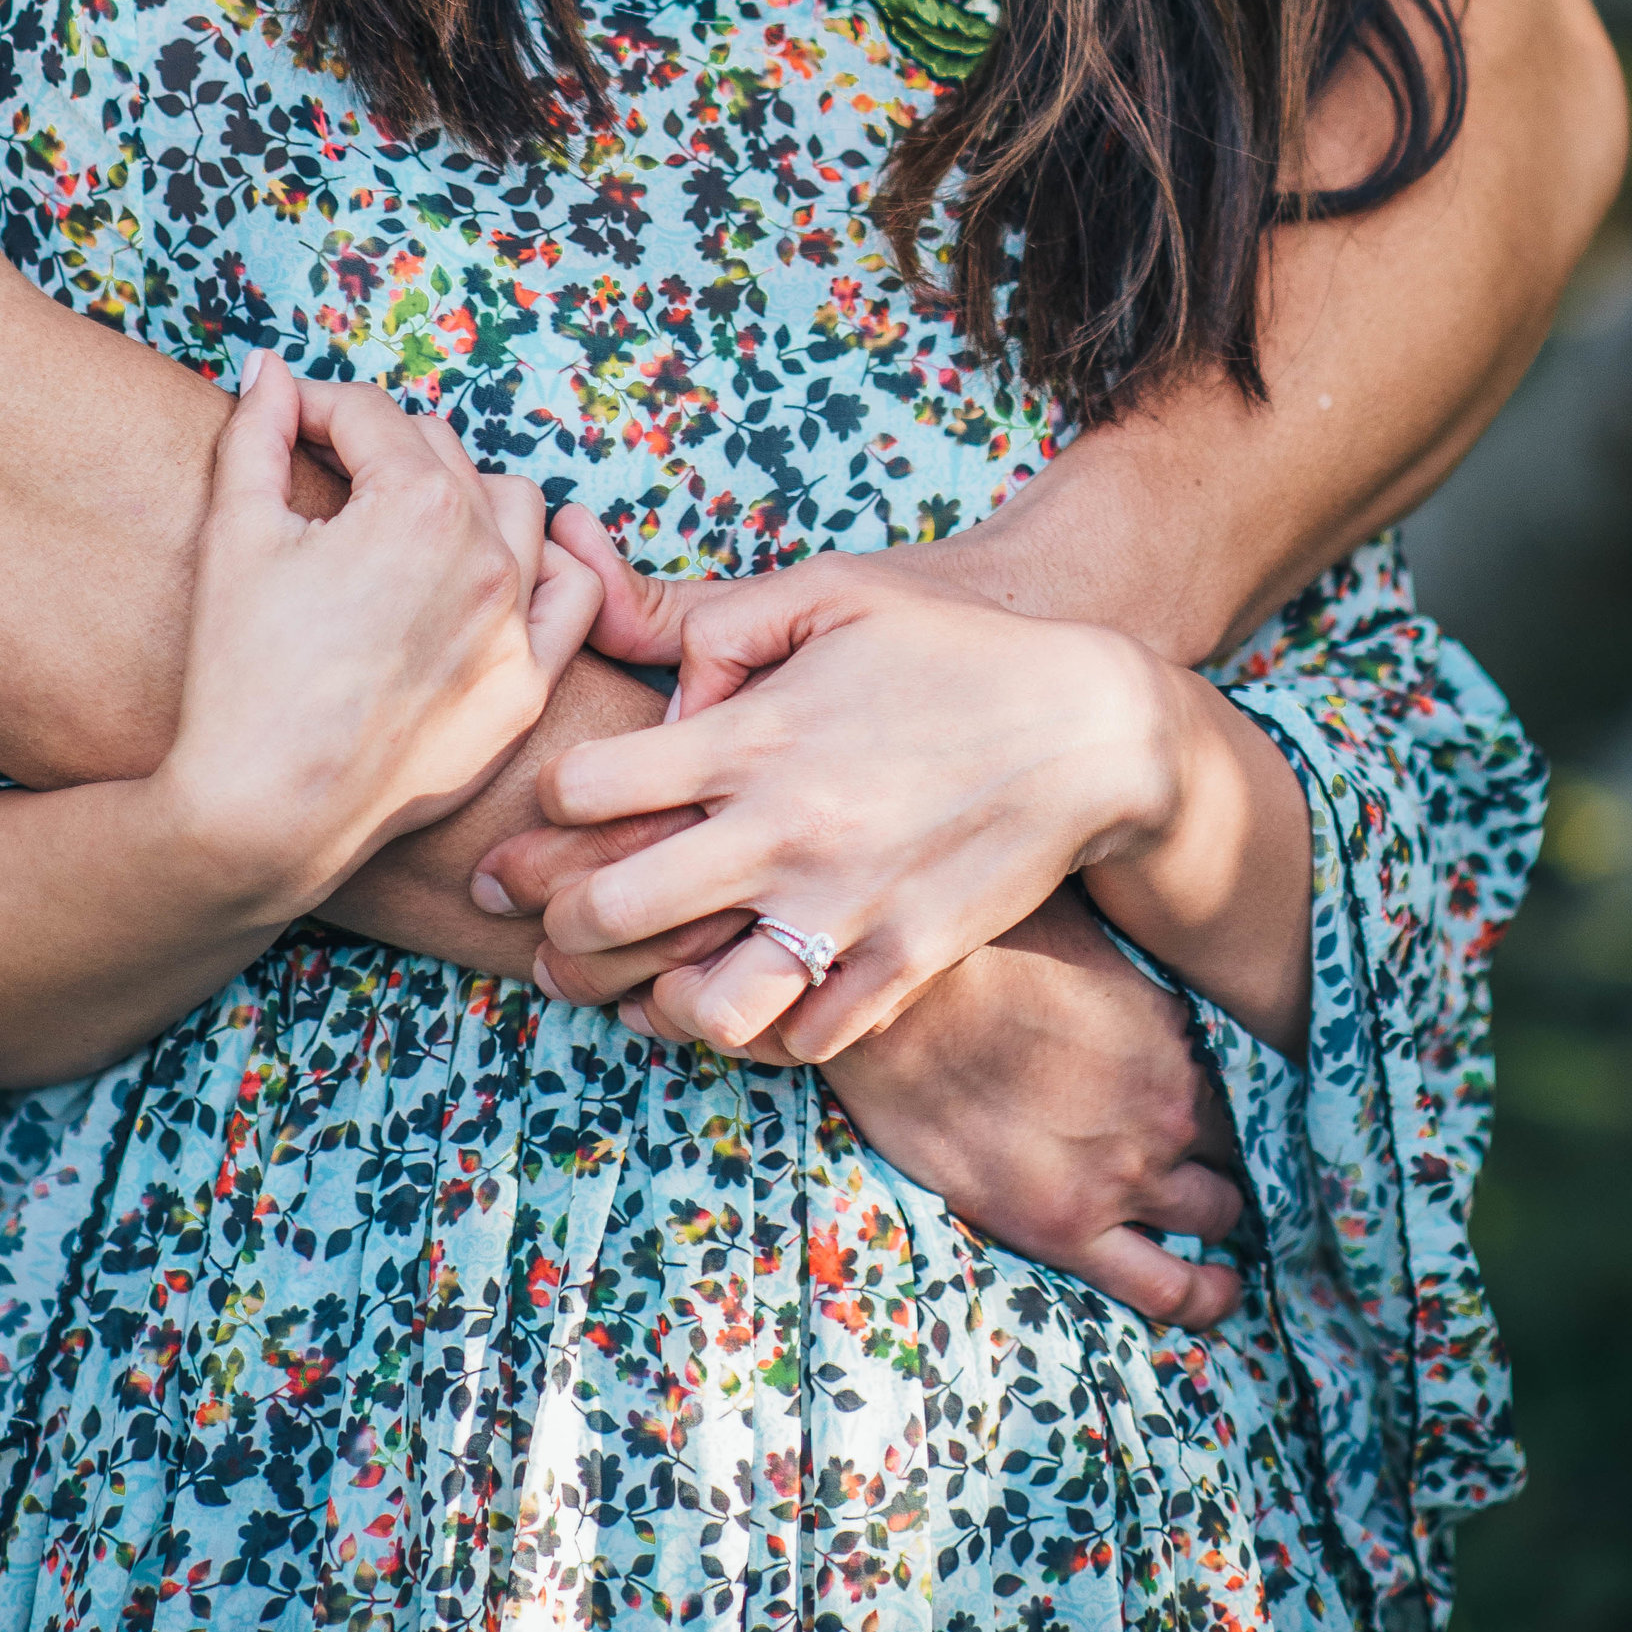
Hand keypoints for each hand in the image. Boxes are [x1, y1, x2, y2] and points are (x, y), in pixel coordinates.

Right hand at [170, 354, 601, 906]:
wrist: (266, 812)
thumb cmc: (242, 673)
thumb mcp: (236, 533)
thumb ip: (257, 434)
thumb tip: (267, 370)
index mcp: (416, 503)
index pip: (369, 414)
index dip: (312, 408)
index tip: (279, 422)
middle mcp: (486, 552)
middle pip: (438, 451)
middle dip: (379, 447)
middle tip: (323, 474)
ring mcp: (515, 623)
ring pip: (515, 508)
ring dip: (463, 494)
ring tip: (402, 519)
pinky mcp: (526, 686)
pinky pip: (572, 597)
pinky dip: (542, 569)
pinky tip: (493, 569)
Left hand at [519, 521, 1175, 1059]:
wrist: (1091, 729)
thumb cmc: (951, 646)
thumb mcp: (832, 592)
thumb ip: (716, 620)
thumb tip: (644, 673)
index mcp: (757, 737)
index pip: (587, 788)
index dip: (545, 801)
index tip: (547, 808)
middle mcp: (789, 834)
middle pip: (615, 911)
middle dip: (557, 922)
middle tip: (540, 918)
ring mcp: (849, 912)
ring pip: (705, 1009)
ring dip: (654, 1000)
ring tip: (640, 977)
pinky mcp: (906, 966)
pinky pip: (804, 1039)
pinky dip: (760, 1030)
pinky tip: (740, 992)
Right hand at [816, 891, 1246, 1328]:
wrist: (884, 1014)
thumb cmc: (967, 951)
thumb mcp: (1070, 921)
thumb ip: (1121, 957)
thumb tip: (1131, 916)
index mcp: (1170, 1034)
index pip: (1227, 1080)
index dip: (1213, 1093)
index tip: (1196, 1098)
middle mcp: (1166, 1109)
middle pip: (1226, 1148)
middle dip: (1217, 1153)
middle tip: (1196, 1155)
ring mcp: (1122, 1175)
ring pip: (1212, 1215)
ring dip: (1214, 1216)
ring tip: (1211, 1224)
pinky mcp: (1069, 1228)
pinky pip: (1168, 1288)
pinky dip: (1204, 1297)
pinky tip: (1218, 1291)